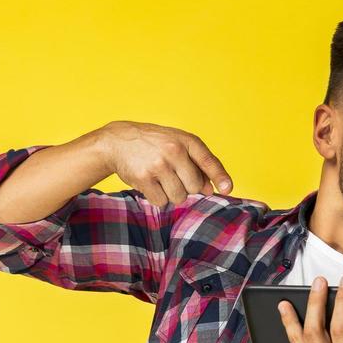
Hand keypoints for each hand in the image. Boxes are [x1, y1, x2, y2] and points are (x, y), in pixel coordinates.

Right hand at [95, 120, 232, 206]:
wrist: (116, 142)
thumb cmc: (153, 145)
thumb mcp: (177, 145)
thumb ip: (196, 164)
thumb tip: (211, 190)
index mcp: (186, 141)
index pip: (208, 161)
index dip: (220, 176)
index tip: (227, 189)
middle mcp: (174, 151)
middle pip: (195, 187)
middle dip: (187, 188)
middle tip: (173, 177)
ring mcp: (158, 164)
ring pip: (179, 197)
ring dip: (172, 194)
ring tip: (160, 180)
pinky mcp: (143, 178)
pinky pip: (161, 201)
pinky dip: (157, 198)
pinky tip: (149, 183)